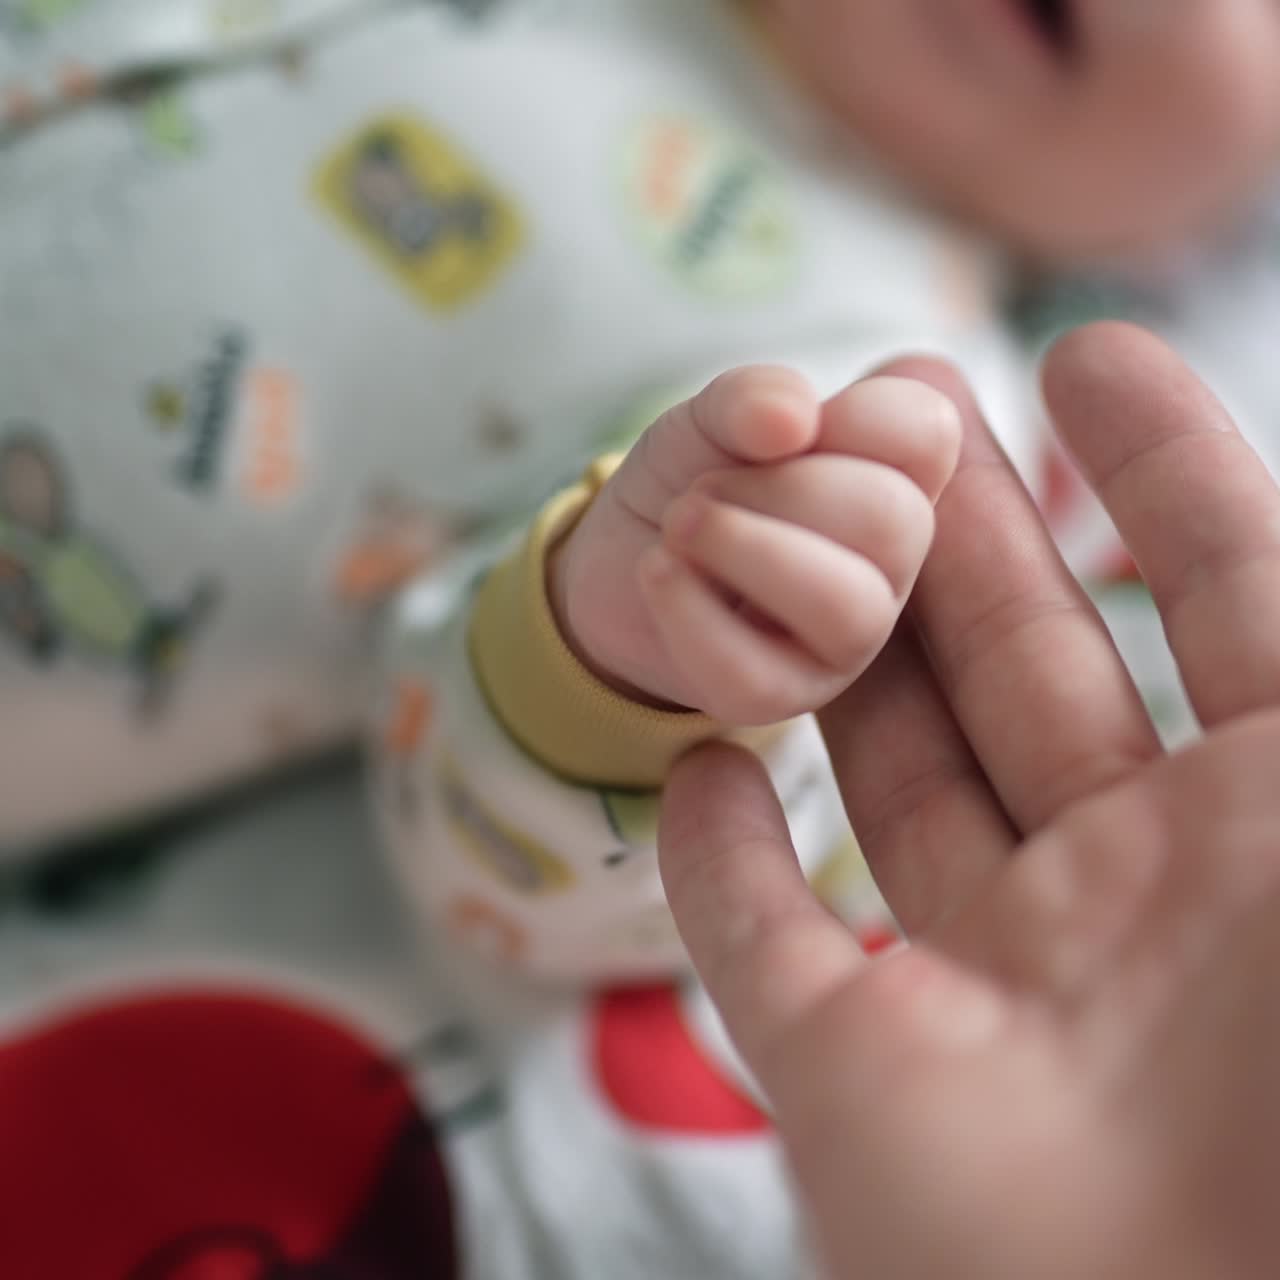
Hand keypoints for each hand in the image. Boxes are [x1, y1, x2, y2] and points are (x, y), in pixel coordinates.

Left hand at [548, 366, 960, 721]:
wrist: (623, 563)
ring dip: (745, 550)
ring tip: (678, 527)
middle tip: (701, 490)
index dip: (850, 416)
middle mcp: (890, 563)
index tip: (774, 428)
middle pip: (892, 520)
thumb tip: (791, 415)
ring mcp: (846, 639)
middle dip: (779, 488)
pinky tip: (658, 573)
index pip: (927, 432)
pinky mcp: (782, 696)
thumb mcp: (706, 419)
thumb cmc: (692, 482)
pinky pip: (756, 674)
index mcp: (895, 477)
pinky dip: (690, 612)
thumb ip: (749, 398)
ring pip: (848, 608)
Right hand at [659, 323, 1279, 1278]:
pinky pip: (763, 945)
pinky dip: (716, 857)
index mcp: (1279, 838)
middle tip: (902, 408)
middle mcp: (1139, 902)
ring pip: (895, 780)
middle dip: (967, 533)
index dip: (1162, 474)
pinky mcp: (860, 1078)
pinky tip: (695, 762)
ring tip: (790, 526)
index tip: (1081, 358)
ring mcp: (991, 987)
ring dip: (843, 654)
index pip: (1226, 606)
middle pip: (1029, 673)